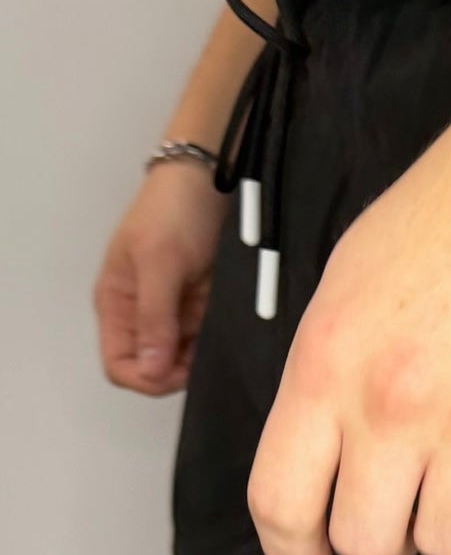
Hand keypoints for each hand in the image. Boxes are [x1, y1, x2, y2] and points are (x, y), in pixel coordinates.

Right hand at [94, 162, 228, 394]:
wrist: (207, 176)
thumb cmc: (173, 209)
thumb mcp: (160, 262)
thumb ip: (154, 317)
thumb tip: (151, 370)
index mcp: (117, 304)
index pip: (119, 365)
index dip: (146, 378)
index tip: (177, 371)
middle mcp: (142, 312)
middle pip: (153, 367)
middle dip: (178, 370)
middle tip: (206, 354)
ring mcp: (173, 308)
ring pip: (183, 355)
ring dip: (201, 355)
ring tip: (219, 334)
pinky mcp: (200, 302)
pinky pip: (205, 335)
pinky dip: (216, 337)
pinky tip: (230, 326)